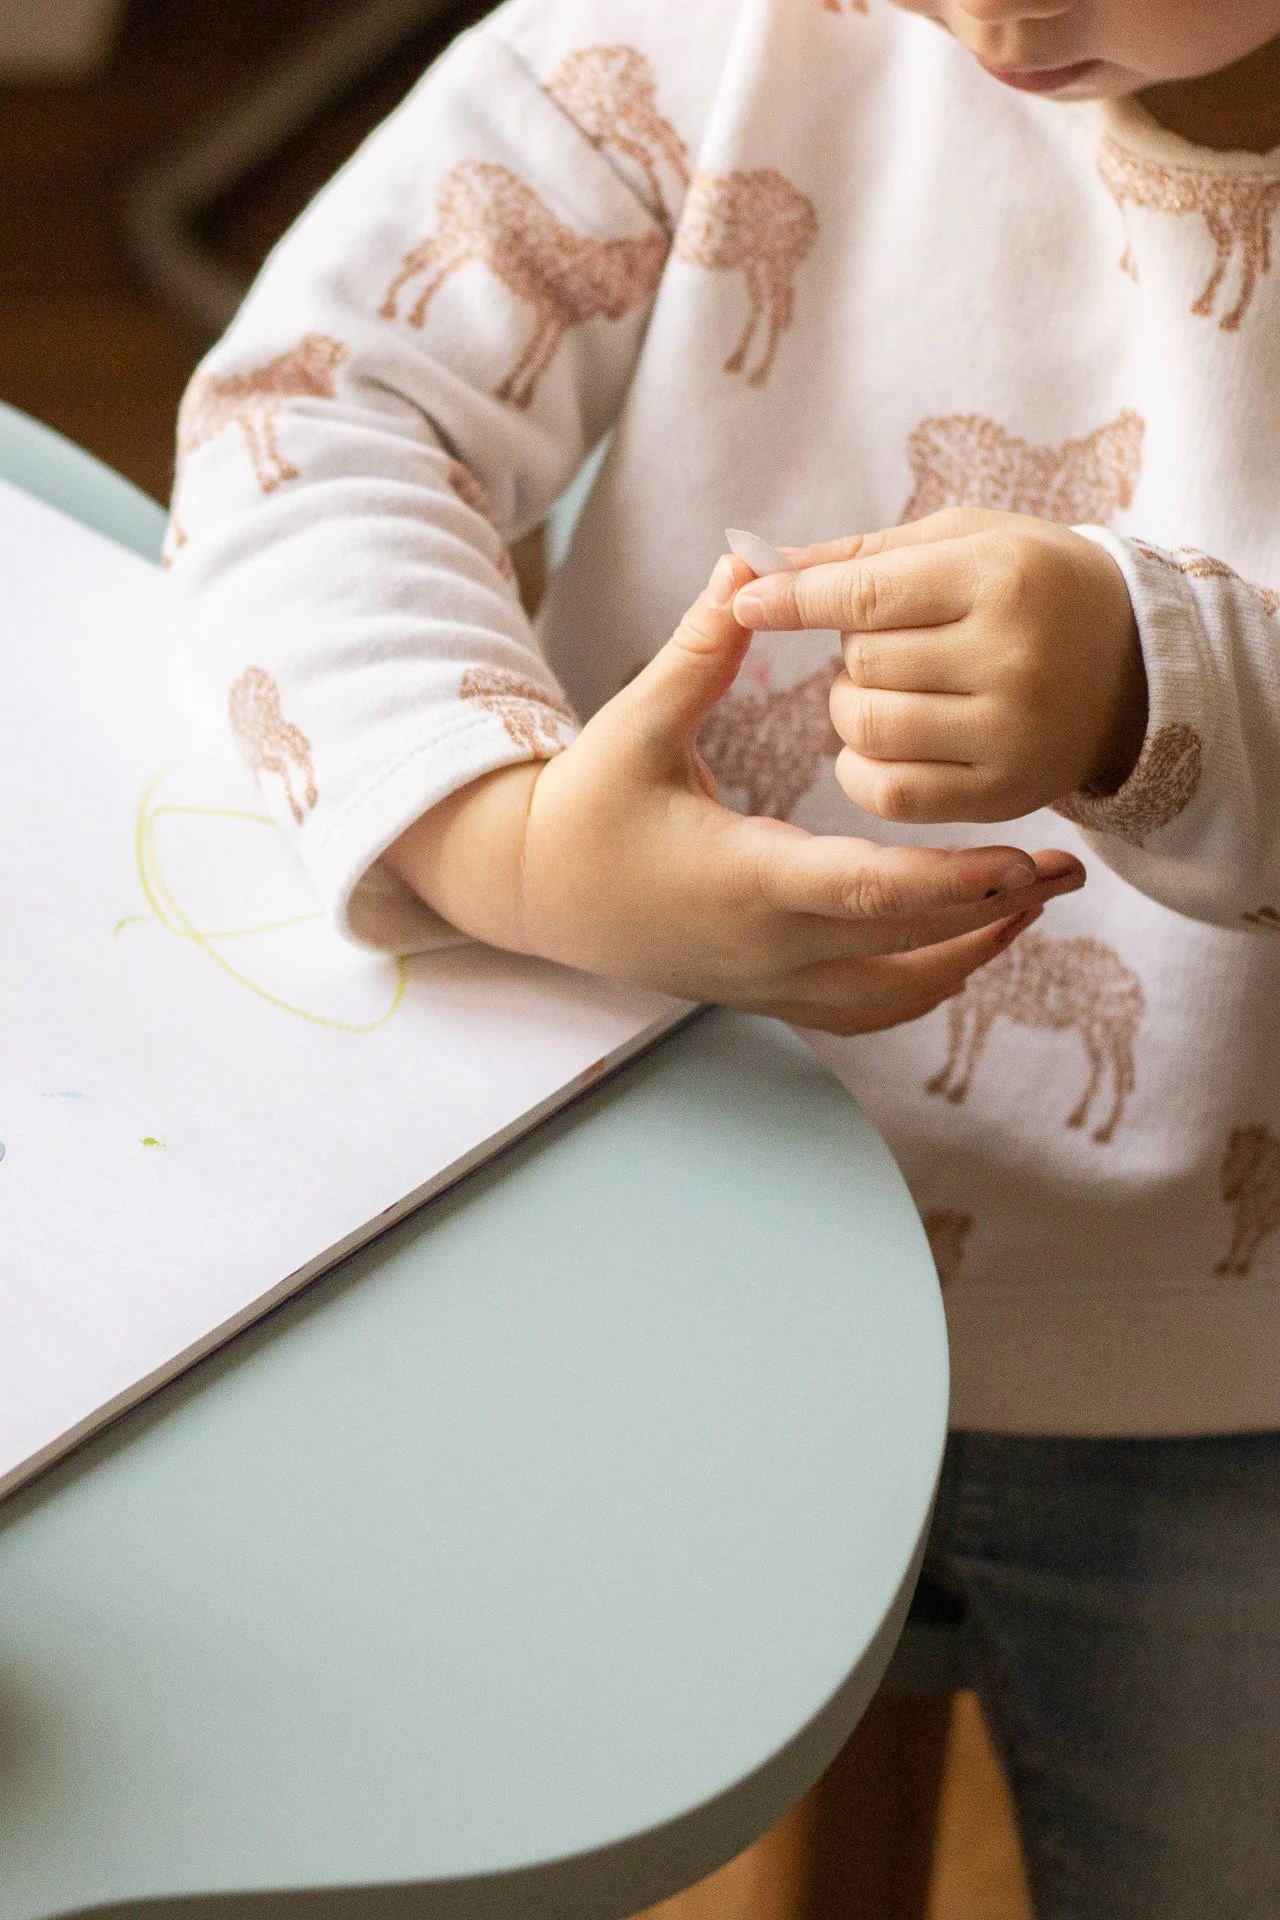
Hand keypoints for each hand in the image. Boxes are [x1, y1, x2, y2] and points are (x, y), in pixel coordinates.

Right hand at [385, 555, 1084, 1036]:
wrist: (537, 894)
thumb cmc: (584, 807)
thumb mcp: (634, 726)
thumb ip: (699, 653)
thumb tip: (748, 566)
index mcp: (742, 879)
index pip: (867, 893)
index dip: (952, 882)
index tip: (1024, 862)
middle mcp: (766, 947)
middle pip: (906, 949)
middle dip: (996, 912)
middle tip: (1068, 869)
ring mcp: (769, 983)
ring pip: (896, 996)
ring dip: (970, 956)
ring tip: (1029, 903)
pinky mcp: (768, 995)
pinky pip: (867, 1009)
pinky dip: (926, 983)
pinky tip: (963, 943)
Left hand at [732, 509, 1147, 824]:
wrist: (1137, 667)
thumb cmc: (1031, 588)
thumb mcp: (964, 543)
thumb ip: (859, 556)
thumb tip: (753, 566)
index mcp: (1000, 577)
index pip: (866, 595)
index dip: (795, 599)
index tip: (748, 599)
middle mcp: (1012, 657)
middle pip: (863, 664)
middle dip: (852, 652)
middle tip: (893, 643)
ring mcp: (1012, 734)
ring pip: (869, 728)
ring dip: (852, 709)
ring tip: (889, 689)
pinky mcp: (1005, 794)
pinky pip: (891, 794)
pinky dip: (862, 769)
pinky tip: (882, 744)